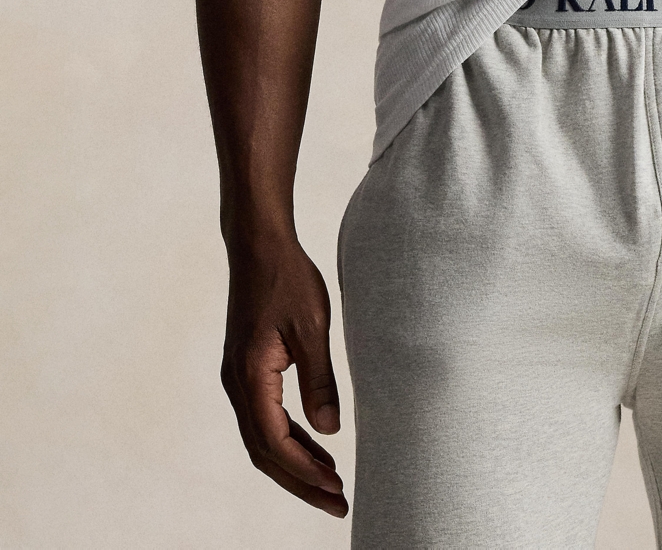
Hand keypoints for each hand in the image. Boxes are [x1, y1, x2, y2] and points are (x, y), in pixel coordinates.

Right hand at [220, 237, 347, 516]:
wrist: (259, 245)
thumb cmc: (288, 278)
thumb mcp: (313, 327)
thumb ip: (319, 380)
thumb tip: (329, 431)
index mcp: (250, 377)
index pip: (275, 443)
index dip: (305, 472)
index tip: (336, 490)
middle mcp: (236, 384)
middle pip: (264, 452)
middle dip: (299, 482)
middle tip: (337, 502)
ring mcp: (238, 378)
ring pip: (262, 438)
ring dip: (294, 463)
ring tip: (330, 480)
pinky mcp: (246, 369)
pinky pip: (263, 418)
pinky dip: (287, 438)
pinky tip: (313, 443)